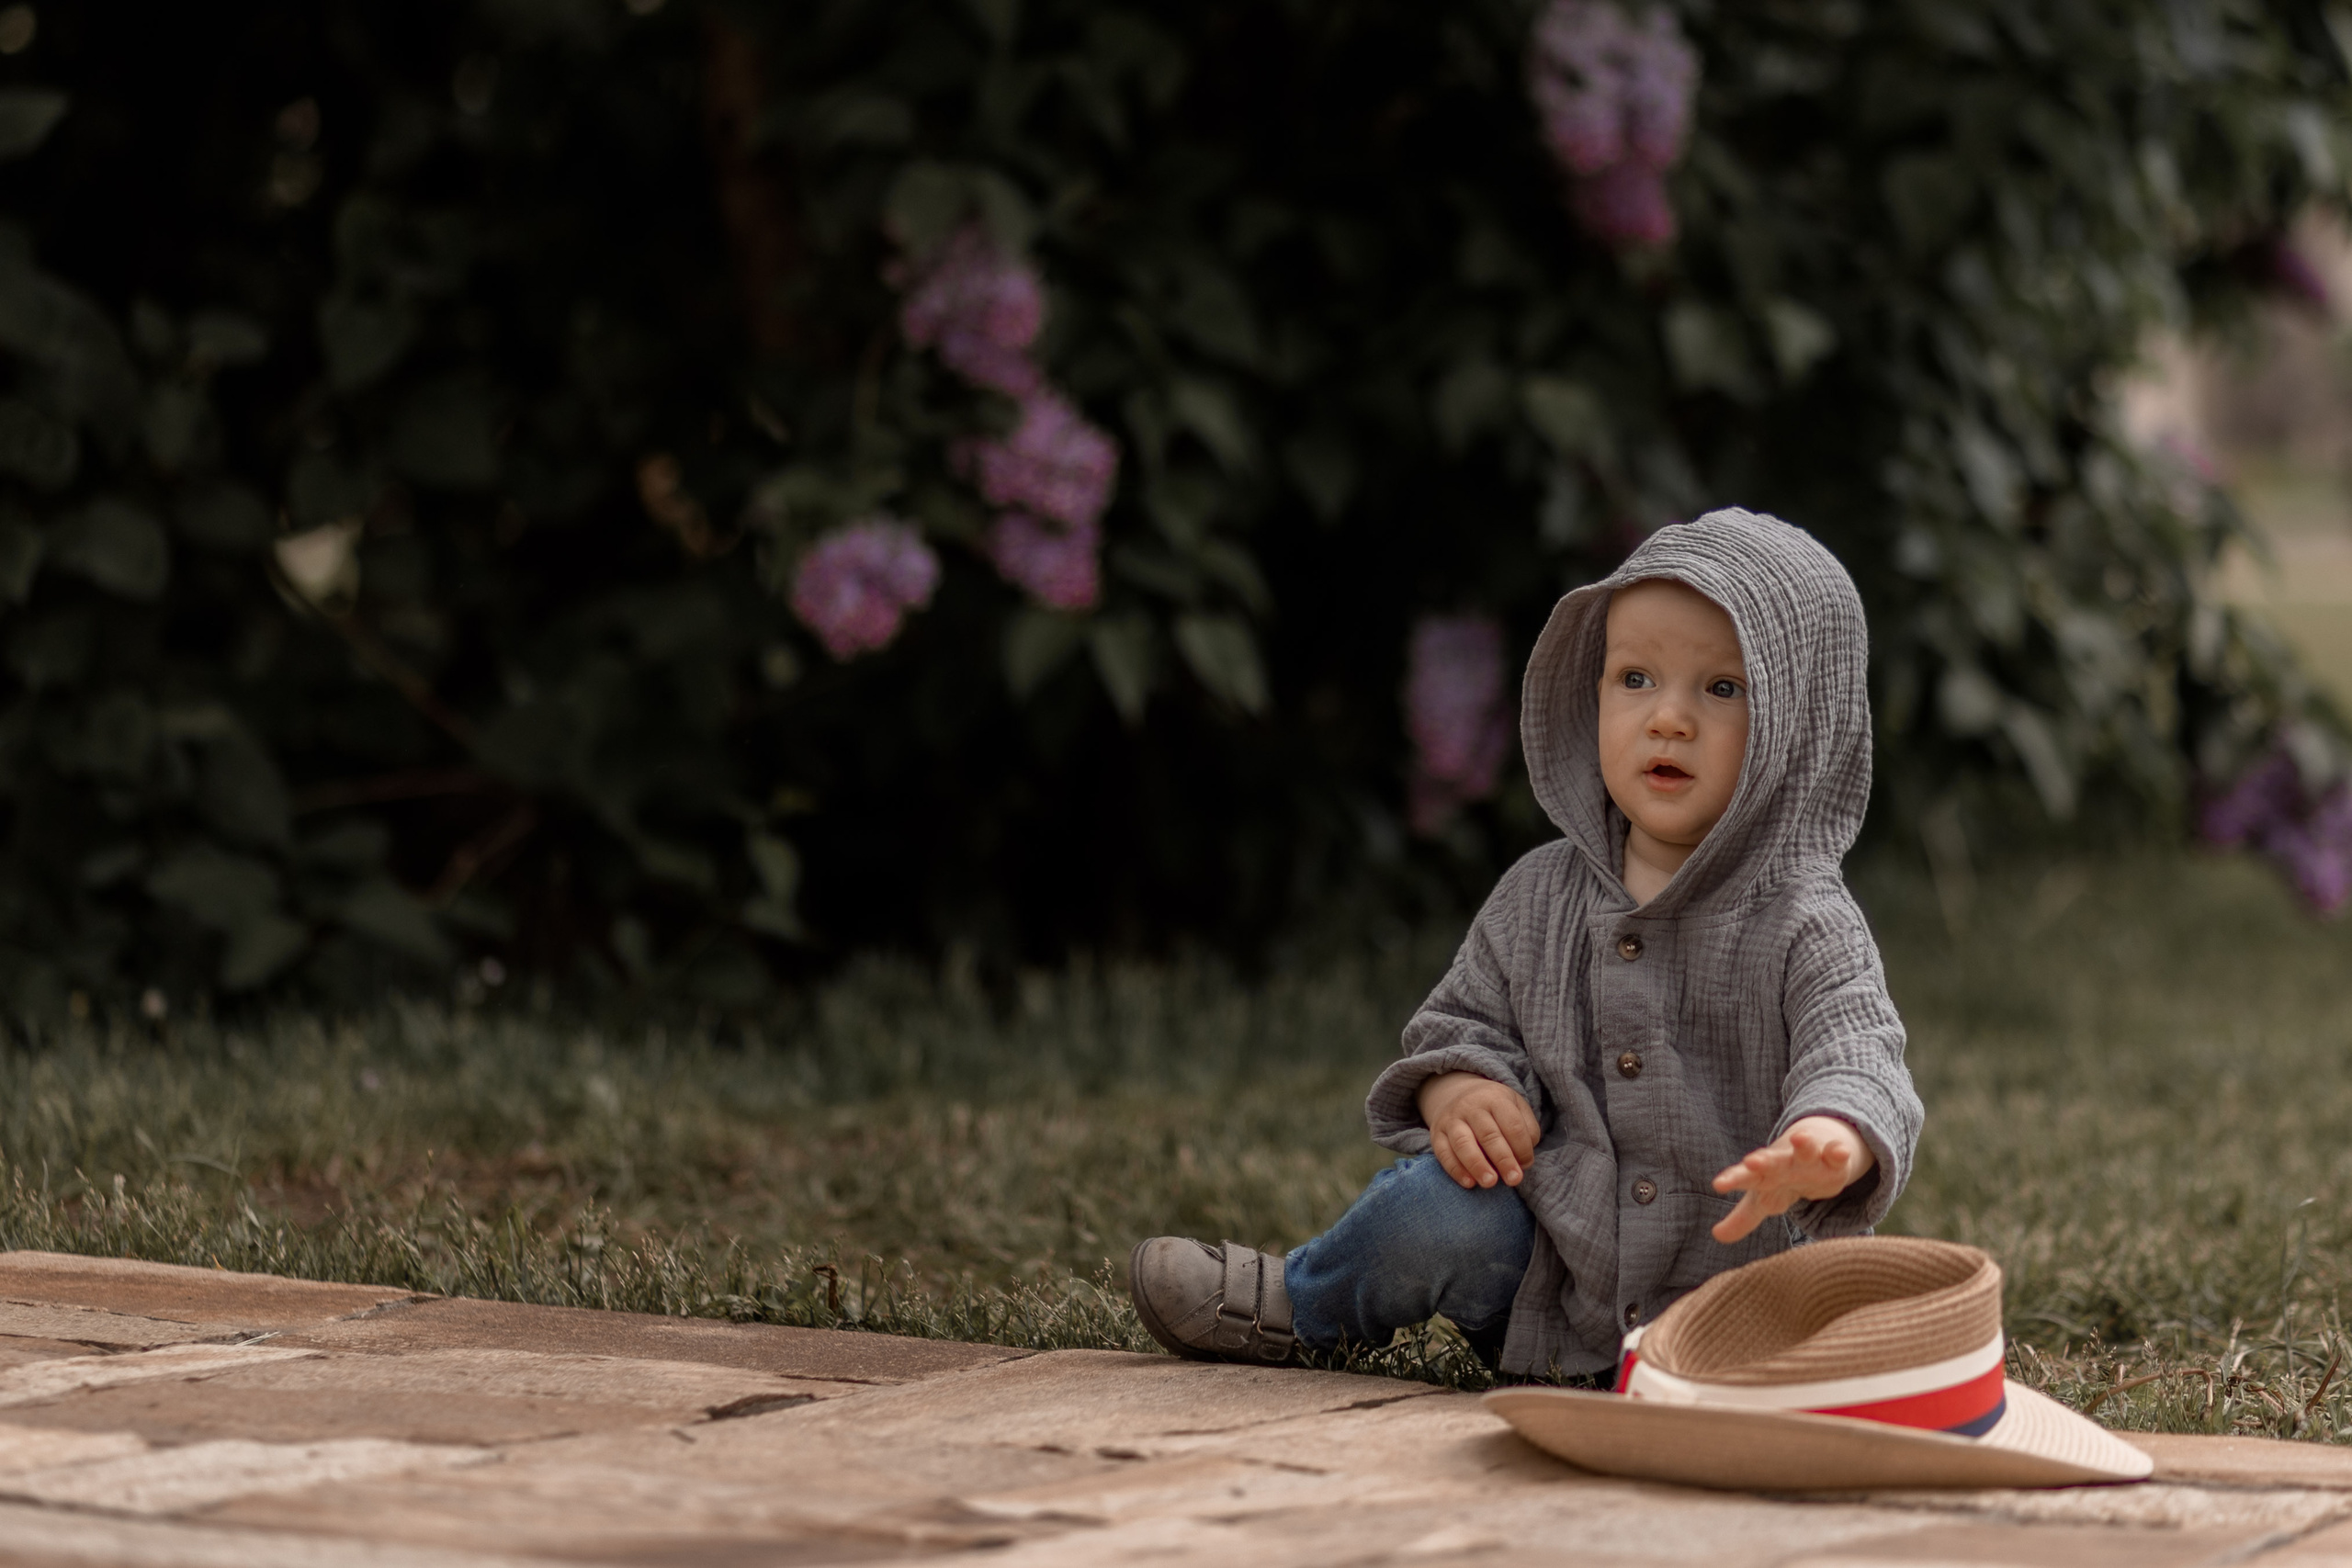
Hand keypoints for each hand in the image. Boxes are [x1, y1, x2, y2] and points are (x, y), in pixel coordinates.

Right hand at [1418, 1071, 1538, 1189]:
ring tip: (1490, 1183)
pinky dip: (1455, 1169)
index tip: (1526, 1164)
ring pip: (1463, 1143)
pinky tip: (1469, 1183)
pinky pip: (1443, 1153)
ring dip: (1477, 1165)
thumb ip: (1527, 1130)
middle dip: (1503, 1159)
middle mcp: (1471, 1106)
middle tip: (1514, 1180)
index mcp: (1495, 1098)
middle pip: (1488, 1134)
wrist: (1456, 1095)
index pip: (1512, 1124)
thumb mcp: (1516, 1107)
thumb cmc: (1494, 1108)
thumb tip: (1523, 1160)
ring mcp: (1451, 1119)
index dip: (1522, 1148)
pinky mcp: (1436, 1133)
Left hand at [1710, 1115, 1874, 1242]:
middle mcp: (1784, 1163)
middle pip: (1772, 1161)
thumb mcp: (1764, 1201)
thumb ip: (1742, 1218)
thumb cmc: (1781, 1180)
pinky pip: (1836, 1154)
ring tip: (1800, 1137)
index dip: (1732, 1180)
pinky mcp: (1833, 1160)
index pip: (1745, 1177)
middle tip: (1752, 1161)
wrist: (1812, 1154)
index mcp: (1764, 1174)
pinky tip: (1840, 1151)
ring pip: (1806, 1149)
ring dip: (1804, 1144)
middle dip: (1763, 1161)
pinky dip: (1838, 1151)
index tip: (1719, 1185)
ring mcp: (1809, 1159)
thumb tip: (1716, 1235)